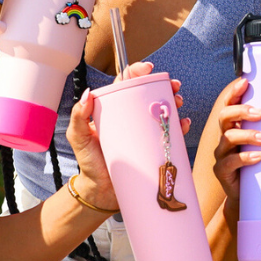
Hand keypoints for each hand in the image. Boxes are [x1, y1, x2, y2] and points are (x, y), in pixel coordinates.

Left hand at [67, 63, 188, 211]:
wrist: (101, 192)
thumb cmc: (88, 162)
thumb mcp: (78, 137)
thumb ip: (79, 117)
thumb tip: (88, 93)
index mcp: (113, 109)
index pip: (125, 84)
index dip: (137, 72)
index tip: (146, 68)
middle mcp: (130, 118)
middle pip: (150, 94)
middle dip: (164, 86)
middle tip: (173, 87)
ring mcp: (143, 133)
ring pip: (162, 111)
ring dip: (174, 103)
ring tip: (178, 103)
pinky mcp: (153, 148)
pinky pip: (170, 134)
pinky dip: (179, 127)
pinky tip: (183, 124)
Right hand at [210, 76, 260, 203]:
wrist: (250, 199)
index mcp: (236, 126)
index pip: (230, 104)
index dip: (234, 92)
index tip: (245, 82)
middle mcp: (225, 137)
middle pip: (224, 117)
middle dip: (241, 111)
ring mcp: (222, 155)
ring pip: (228, 138)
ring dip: (248, 135)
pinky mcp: (222, 172)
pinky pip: (229, 162)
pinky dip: (244, 158)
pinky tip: (258, 157)